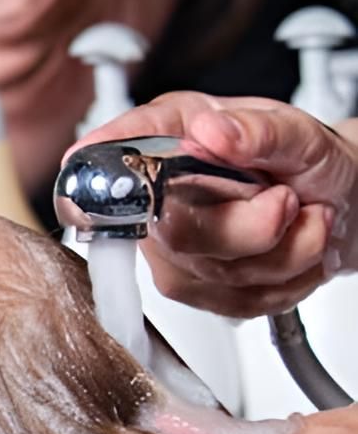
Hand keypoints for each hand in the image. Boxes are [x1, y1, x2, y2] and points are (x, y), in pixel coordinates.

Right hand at [71, 93, 357, 317]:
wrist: (344, 200)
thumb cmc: (310, 159)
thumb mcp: (300, 132)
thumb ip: (259, 130)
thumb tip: (212, 132)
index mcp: (164, 138)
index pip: (100, 166)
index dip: (101, 191)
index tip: (130, 200)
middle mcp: (157, 196)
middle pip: (173, 235)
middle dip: (251, 227)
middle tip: (286, 199)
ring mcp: (172, 249)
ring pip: (216, 276)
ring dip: (284, 253)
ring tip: (303, 219)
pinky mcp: (197, 290)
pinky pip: (238, 302)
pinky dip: (285, 281)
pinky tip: (291, 248)